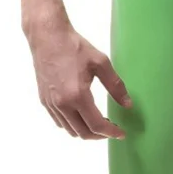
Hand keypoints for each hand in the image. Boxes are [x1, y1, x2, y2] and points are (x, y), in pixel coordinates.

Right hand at [27, 14, 130, 138]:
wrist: (47, 37)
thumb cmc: (75, 47)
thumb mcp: (101, 63)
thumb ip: (116, 86)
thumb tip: (128, 105)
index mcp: (77, 96)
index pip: (96, 125)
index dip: (111, 133)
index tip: (121, 133)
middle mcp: (62, 104)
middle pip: (83, 133)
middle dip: (100, 136)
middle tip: (112, 128)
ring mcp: (51, 104)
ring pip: (70, 130)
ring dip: (86, 131)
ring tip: (98, 122)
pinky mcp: (44, 100)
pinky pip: (59, 122)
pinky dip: (72, 125)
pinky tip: (82, 116)